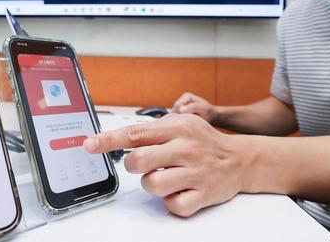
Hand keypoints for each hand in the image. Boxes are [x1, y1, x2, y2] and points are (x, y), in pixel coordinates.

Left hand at [84, 113, 244, 216]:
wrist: (240, 159)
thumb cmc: (204, 141)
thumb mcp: (182, 123)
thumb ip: (153, 129)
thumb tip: (117, 137)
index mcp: (178, 127)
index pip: (136, 132)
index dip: (109, 140)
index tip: (89, 144)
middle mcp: (186, 148)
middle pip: (139, 161)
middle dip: (133, 165)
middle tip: (142, 163)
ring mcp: (195, 172)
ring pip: (152, 185)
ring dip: (150, 183)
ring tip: (162, 176)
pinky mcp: (203, 195)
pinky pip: (172, 206)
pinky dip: (169, 202)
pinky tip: (177, 191)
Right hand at [171, 92, 218, 123]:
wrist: (212, 116)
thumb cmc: (208, 111)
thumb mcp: (203, 108)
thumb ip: (192, 107)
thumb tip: (181, 109)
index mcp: (186, 96)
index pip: (177, 105)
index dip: (181, 113)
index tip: (191, 117)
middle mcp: (181, 101)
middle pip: (174, 111)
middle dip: (181, 117)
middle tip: (191, 120)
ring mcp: (180, 108)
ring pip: (174, 116)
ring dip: (180, 120)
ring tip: (190, 121)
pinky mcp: (180, 114)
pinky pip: (176, 119)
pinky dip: (180, 122)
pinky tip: (187, 123)